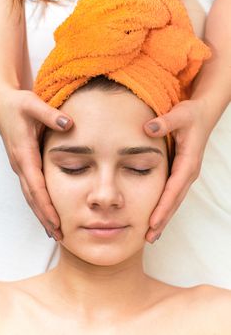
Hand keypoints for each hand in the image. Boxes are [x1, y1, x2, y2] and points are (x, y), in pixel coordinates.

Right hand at [0, 88, 73, 239]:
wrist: (2, 104)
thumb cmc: (17, 104)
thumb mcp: (32, 104)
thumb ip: (50, 114)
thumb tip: (69, 124)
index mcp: (24, 154)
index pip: (36, 185)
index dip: (46, 204)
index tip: (56, 221)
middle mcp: (21, 164)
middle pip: (33, 197)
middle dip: (45, 217)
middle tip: (59, 235)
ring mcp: (21, 166)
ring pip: (31, 196)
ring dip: (42, 214)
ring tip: (54, 231)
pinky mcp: (24, 165)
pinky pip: (32, 189)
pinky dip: (39, 204)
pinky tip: (47, 213)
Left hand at [143, 99, 211, 242]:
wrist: (202, 114)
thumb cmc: (191, 115)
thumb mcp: (180, 114)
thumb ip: (165, 122)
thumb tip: (148, 128)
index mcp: (188, 162)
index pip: (174, 189)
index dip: (163, 206)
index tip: (152, 222)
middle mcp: (188, 173)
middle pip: (175, 201)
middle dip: (163, 220)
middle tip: (149, 238)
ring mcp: (186, 175)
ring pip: (174, 201)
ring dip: (164, 218)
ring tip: (151, 235)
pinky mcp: (182, 174)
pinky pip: (173, 195)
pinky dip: (165, 208)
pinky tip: (156, 217)